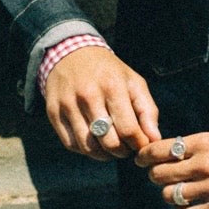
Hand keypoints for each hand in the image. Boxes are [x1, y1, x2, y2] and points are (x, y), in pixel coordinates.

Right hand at [44, 46, 159, 160]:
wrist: (72, 53)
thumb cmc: (109, 71)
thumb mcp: (133, 82)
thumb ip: (148, 110)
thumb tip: (154, 139)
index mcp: (112, 86)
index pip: (128, 129)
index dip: (138, 144)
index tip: (141, 145)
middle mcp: (88, 95)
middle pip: (108, 142)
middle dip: (122, 151)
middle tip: (126, 147)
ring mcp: (68, 105)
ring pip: (88, 147)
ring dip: (104, 154)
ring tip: (112, 147)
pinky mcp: (53, 113)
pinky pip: (71, 145)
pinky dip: (86, 150)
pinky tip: (94, 141)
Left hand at [135, 132, 208, 208]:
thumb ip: (191, 146)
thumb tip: (160, 154)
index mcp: (203, 142)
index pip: (162, 149)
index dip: (145, 155)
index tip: (139, 158)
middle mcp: (204, 164)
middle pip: (160, 173)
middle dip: (154, 175)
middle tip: (156, 175)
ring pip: (169, 195)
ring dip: (167, 194)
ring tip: (173, 191)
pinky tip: (184, 206)